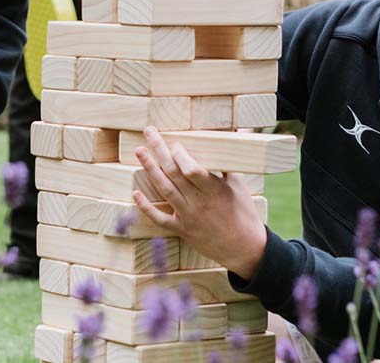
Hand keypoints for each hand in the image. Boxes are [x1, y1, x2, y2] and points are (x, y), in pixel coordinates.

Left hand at [132, 126, 267, 279]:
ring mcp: (187, 217)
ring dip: (150, 169)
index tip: (175, 143)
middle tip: (149, 132)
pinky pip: (159, 218)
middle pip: (174, 173)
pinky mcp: (181, 229)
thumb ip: (228, 163)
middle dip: (160, 150)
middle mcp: (198, 203)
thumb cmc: (244, 213)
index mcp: (215, 190)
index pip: (192, 170)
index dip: (181, 155)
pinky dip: (146, 207)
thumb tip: (233, 134)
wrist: (242, 247)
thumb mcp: (240, 185)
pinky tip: (135, 193)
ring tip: (140, 151)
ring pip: (164, 189)